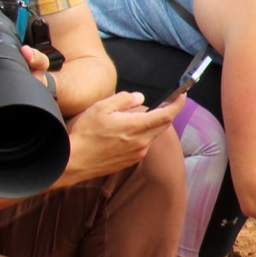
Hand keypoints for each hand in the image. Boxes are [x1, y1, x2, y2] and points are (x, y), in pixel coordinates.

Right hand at [60, 90, 181, 182]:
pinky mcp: (131, 161)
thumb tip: (139, 98)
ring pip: (152, 135)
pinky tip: (125, 131)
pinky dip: (141, 134)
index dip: (177, 104)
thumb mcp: (101, 108)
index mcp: (136, 127)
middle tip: (163, 101)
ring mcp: (137, 154)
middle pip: (163, 125)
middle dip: (166, 112)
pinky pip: (143, 144)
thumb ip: (123, 100)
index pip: (167, 115)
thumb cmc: (85, 134)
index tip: (182, 95)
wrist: (74, 162)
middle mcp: (141, 142)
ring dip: (150, 124)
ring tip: (132, 117)